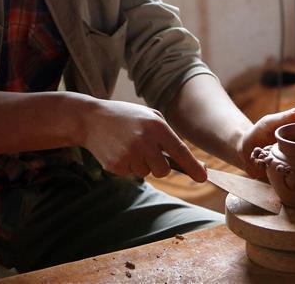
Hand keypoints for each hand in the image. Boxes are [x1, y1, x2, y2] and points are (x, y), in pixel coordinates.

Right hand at [80, 98, 206, 182]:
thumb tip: (188, 161)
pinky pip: (131, 174)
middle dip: (159, 166)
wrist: (91, 120)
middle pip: (163, 170)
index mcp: (156, 126)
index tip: (203, 177)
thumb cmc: (126, 118)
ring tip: (129, 147)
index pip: (180, 151)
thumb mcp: (150, 117)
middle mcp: (145, 141)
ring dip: (141, 164)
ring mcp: (130, 154)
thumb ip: (168, 136)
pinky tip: (119, 151)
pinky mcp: (117, 165)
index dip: (193, 166)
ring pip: (146, 173)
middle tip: (147, 152)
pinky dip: (128, 166)